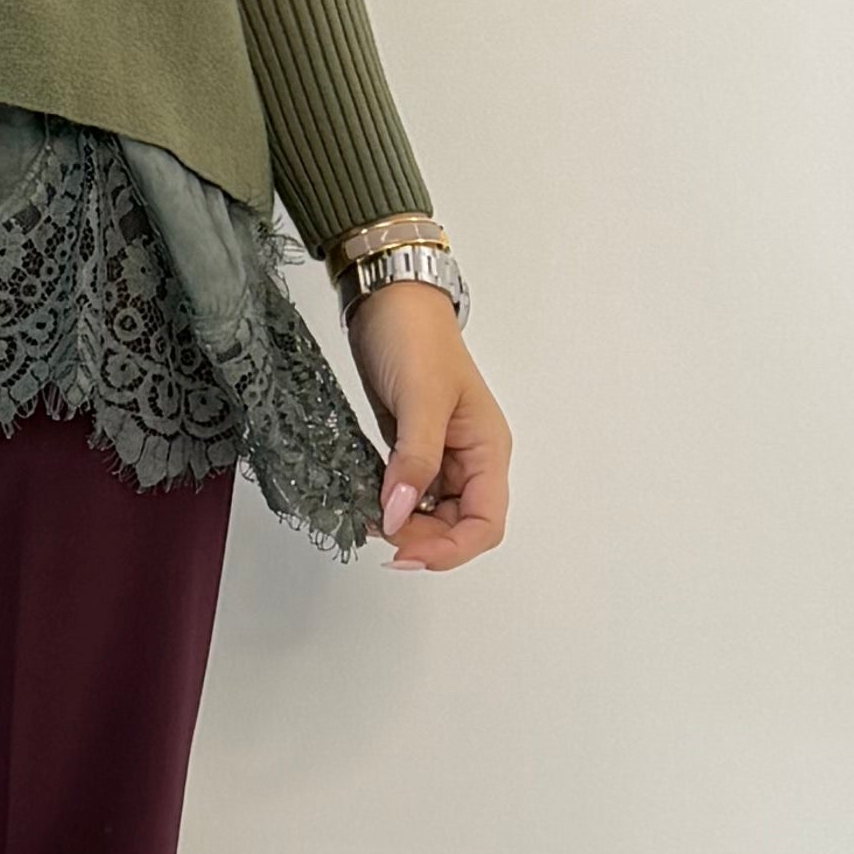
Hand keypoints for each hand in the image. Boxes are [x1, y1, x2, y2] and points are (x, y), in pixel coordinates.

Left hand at [346, 280, 509, 574]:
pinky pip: (405, 491)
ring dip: (401, 525)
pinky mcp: (409, 447)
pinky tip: (365, 501)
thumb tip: (396, 516)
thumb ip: (413, 461)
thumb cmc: (416, 338)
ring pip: (429, 514)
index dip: (450, 549)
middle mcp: (469, 458)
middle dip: (420, 539)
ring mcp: (440, 454)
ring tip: (367, 518)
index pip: (485, 523)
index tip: (406, 553)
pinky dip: (388, 503)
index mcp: (488, 450)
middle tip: (378, 531)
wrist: (388, 299)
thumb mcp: (420, 400)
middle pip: (456, 526)